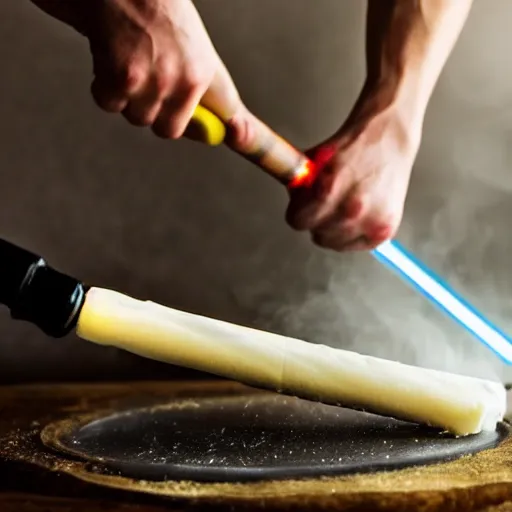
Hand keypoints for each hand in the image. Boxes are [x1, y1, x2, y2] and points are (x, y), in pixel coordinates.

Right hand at [31, 0, 238, 138]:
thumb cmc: (155, 9)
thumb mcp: (193, 46)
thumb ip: (205, 89)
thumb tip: (218, 131)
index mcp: (205, 72)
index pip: (227, 112)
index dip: (237, 132)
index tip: (247, 146)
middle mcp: (184, 82)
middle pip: (168, 130)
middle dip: (155, 113)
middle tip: (148, 81)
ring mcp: (153, 84)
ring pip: (137, 117)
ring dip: (128, 98)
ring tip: (128, 61)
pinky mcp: (122, 81)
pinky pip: (110, 104)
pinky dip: (104, 87)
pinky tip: (109, 59)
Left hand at [286, 100, 420, 251]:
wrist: (388, 139)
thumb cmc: (351, 148)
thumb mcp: (314, 160)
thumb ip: (299, 186)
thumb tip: (293, 204)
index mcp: (329, 190)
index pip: (297, 221)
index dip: (299, 211)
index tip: (303, 206)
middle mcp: (352, 210)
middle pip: (316, 235)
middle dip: (318, 220)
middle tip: (326, 204)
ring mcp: (371, 223)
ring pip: (334, 243)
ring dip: (334, 229)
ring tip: (343, 208)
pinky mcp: (385, 231)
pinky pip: (355, 245)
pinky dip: (352, 235)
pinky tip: (356, 216)